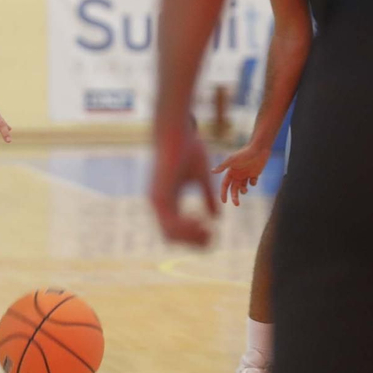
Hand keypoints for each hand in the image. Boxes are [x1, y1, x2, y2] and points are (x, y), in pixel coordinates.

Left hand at [149, 122, 217, 246]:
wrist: (174, 130)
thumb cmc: (188, 149)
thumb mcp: (202, 177)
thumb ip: (207, 197)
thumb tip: (216, 218)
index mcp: (167, 200)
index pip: (176, 230)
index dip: (194, 237)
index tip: (212, 234)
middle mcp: (159, 203)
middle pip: (172, 238)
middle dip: (193, 242)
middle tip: (212, 237)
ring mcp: (156, 200)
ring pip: (170, 234)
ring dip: (191, 237)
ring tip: (207, 231)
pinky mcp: (158, 196)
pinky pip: (170, 223)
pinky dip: (186, 228)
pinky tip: (201, 222)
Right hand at [212, 141, 271, 205]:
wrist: (259, 148)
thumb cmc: (244, 153)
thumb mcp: (232, 160)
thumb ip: (222, 166)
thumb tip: (211, 171)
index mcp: (230, 172)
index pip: (225, 185)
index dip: (223, 193)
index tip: (224, 201)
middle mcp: (237, 174)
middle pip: (233, 189)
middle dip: (234, 197)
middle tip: (236, 204)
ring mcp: (246, 174)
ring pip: (243, 187)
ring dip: (243, 191)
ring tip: (245, 189)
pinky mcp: (254, 174)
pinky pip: (252, 183)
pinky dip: (253, 183)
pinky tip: (254, 177)